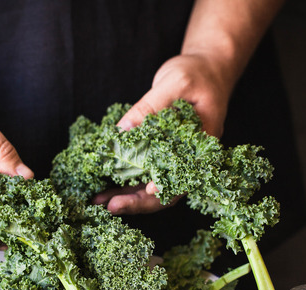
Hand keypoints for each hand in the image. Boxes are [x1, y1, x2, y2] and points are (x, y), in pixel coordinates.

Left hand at [100, 53, 231, 214]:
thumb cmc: (196, 73)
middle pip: (166, 191)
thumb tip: (122, 130)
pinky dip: (124, 180)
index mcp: (202, 146)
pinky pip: (143, 172)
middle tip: (110, 206)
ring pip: (151, 186)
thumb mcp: (175, 84)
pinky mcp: (161, 153)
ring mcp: (174, 158)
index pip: (185, 175)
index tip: (147, 189)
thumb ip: (150, 107)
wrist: (206, 68)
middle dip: (137, 201)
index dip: (166, 187)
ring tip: (100, 201)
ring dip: (126, 195)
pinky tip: (105, 187)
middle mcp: (189, 159)